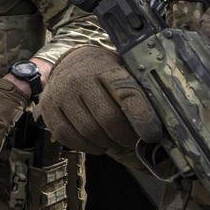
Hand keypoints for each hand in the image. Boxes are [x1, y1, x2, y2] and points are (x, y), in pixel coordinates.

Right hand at [42, 46, 161, 155]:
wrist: (68, 62)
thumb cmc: (103, 72)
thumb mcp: (123, 71)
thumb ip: (138, 94)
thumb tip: (161, 128)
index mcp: (105, 67)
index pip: (126, 94)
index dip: (142, 118)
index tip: (153, 136)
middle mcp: (79, 78)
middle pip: (108, 119)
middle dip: (126, 137)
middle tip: (135, 142)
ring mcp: (60, 94)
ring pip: (89, 132)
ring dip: (108, 143)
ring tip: (115, 140)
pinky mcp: (48, 109)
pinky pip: (69, 138)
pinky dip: (87, 146)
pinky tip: (97, 142)